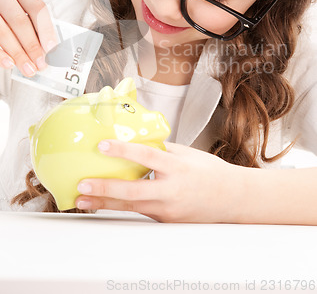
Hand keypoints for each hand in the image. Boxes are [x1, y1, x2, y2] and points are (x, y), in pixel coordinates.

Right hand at [0, 0, 56, 76]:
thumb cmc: (6, 7)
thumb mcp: (19, 6)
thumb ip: (33, 23)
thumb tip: (48, 50)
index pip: (36, 7)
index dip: (46, 29)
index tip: (52, 48)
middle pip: (20, 21)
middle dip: (32, 46)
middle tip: (41, 64)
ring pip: (3, 32)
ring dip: (18, 54)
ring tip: (29, 69)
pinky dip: (1, 54)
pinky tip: (9, 64)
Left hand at [75, 139, 242, 222]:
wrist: (231, 199)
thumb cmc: (209, 172)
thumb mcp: (186, 154)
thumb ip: (160, 149)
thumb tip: (134, 140)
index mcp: (178, 167)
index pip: (147, 157)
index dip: (123, 151)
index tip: (102, 145)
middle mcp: (172, 190)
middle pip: (134, 191)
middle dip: (105, 188)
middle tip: (82, 183)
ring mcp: (168, 209)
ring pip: (131, 207)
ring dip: (104, 203)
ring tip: (82, 199)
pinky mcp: (165, 220)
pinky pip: (139, 212)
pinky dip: (120, 206)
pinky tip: (103, 202)